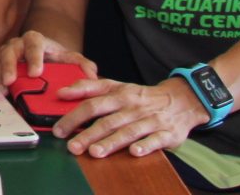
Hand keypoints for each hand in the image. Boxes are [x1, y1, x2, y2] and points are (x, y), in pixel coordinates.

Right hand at [0, 29, 97, 88]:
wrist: (42, 53)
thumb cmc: (55, 58)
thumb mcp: (70, 59)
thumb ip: (82, 64)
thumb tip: (92, 73)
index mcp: (37, 40)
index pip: (34, 43)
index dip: (34, 57)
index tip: (36, 73)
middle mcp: (18, 43)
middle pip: (11, 50)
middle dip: (10, 67)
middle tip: (11, 82)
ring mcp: (5, 50)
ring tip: (2, 90)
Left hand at [56, 77, 208, 158]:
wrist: (181, 100)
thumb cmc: (141, 96)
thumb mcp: (116, 86)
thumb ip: (89, 87)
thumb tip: (63, 91)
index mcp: (119, 95)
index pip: (93, 104)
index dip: (74, 116)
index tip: (59, 129)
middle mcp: (133, 108)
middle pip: (108, 121)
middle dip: (88, 134)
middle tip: (72, 147)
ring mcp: (150, 120)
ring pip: (128, 131)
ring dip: (111, 142)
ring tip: (95, 152)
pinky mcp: (167, 134)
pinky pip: (155, 140)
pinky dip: (145, 146)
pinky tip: (134, 152)